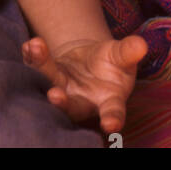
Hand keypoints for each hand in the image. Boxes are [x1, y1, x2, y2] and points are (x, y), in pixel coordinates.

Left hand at [22, 32, 146, 136]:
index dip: (112, 118)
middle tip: (54, 94)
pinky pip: (37, 69)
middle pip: (72, 107)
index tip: (110, 124)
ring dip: (42, 68)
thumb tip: (141, 45)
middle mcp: (83, 102)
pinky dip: (32, 57)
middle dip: (63, 102)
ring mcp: (63, 91)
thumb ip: (129, 51)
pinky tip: (29, 45)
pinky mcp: (47, 78)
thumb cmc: (112, 62)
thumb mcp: (122, 55)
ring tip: (37, 47)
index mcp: (109, 101)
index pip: (113, 112)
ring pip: (51, 84)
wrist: (90, 60)